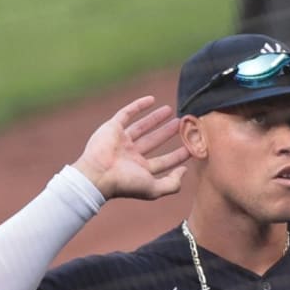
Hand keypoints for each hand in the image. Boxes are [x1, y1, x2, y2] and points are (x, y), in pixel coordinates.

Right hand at [71, 96, 189, 200]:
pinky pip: (126, 114)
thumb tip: (184, 172)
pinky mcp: (113, 128)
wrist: (98, 174)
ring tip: (170, 110)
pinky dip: (138, 106)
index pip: (164, 162)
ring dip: (155, 119)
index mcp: (140, 170)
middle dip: (167, 133)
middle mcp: (131, 155)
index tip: (192, 146)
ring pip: (142, 127)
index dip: (178, 155)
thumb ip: (172, 184)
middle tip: (182, 124)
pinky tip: (151, 100)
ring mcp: (122, 141)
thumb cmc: (125, 184)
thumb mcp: (153, 189)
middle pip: (154, 142)